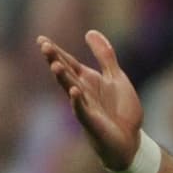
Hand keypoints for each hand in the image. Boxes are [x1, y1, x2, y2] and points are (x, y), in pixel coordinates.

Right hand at [38, 29, 143, 171]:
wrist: (130, 140)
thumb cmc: (121, 109)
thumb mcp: (116, 76)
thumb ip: (104, 55)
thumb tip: (90, 32)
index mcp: (88, 80)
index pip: (70, 63)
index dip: (57, 52)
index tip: (41, 39)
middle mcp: (83, 92)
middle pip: (66, 74)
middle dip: (56, 60)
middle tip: (44, 46)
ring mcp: (86, 107)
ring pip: (71, 90)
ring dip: (63, 78)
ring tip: (55, 65)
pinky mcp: (93, 123)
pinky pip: (83, 111)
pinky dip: (78, 102)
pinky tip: (74, 92)